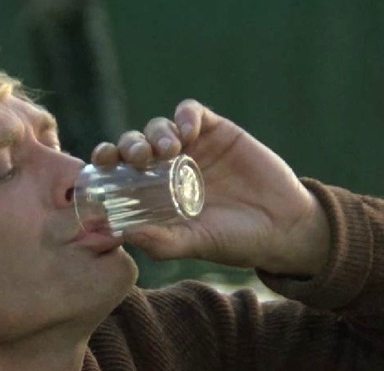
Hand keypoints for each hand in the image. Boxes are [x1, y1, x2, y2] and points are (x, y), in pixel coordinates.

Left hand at [91, 99, 329, 275]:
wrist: (282, 227)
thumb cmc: (233, 241)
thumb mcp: (193, 244)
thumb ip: (160, 241)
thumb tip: (124, 233)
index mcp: (152, 192)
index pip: (118, 170)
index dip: (105, 160)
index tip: (101, 162)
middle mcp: (166, 167)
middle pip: (134, 143)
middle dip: (129, 145)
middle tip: (138, 157)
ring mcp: (191, 147)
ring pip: (159, 126)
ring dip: (157, 132)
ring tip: (170, 148)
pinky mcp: (216, 131)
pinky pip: (191, 112)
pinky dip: (185, 115)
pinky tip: (188, 128)